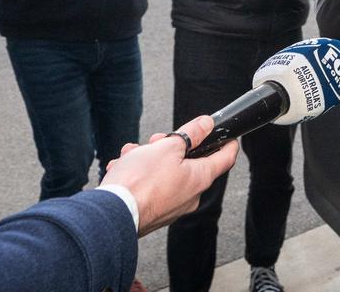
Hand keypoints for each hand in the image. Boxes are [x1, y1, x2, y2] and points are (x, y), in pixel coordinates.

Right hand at [101, 115, 237, 236]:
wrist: (110, 213)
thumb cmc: (139, 182)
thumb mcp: (167, 147)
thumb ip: (190, 134)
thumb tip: (206, 124)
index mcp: (200, 179)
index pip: (225, 159)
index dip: (228, 144)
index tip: (229, 136)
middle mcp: (190, 196)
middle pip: (189, 163)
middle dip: (170, 147)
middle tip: (155, 141)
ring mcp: (172, 206)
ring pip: (165, 173)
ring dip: (149, 159)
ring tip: (132, 156)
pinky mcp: (153, 212)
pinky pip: (151, 187)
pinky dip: (138, 175)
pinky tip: (122, 170)